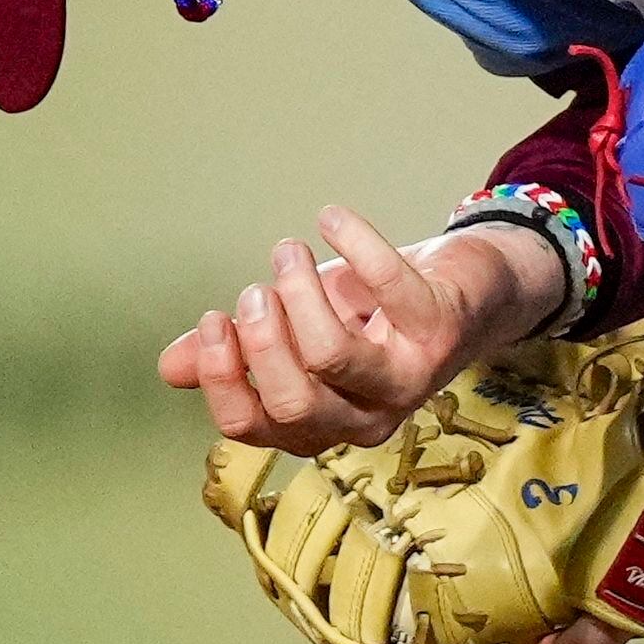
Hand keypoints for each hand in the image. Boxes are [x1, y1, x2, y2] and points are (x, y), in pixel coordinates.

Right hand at [157, 205, 564, 458]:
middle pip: (294, 401)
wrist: (471, 291)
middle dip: (261, 340)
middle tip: (256, 288)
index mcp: (321, 424)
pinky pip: (390, 288)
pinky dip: (354, 244)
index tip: (213, 319)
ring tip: (288, 251)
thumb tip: (171, 365)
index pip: (253, 425)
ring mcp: (410, 377)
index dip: (222, 377)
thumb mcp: (299, 330)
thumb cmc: (375, 317)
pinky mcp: (443, 328)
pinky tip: (331, 218)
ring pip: (334, 357)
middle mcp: (366, 416)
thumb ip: (239, 353)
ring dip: (299, 296)